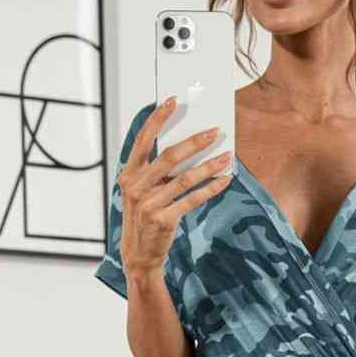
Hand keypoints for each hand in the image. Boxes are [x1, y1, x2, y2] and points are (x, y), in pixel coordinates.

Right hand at [119, 99, 231, 279]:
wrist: (139, 255)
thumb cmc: (143, 218)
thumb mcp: (141, 192)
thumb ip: (155, 172)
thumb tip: (186, 148)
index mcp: (128, 175)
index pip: (143, 140)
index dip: (157, 119)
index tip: (172, 101)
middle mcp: (136, 187)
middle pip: (169, 156)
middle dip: (195, 141)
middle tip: (214, 131)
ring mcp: (149, 204)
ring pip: (185, 177)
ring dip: (209, 165)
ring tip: (227, 156)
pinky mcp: (164, 219)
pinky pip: (193, 199)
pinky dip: (211, 188)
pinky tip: (224, 180)